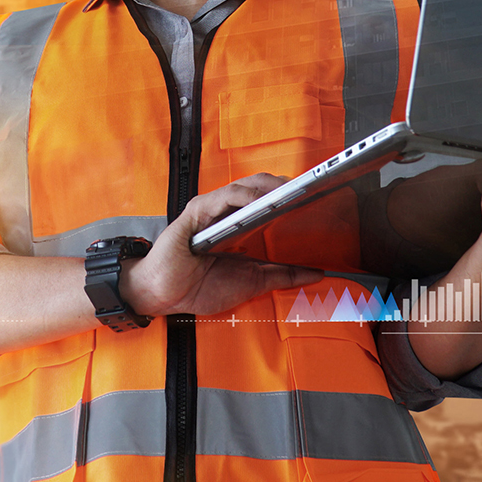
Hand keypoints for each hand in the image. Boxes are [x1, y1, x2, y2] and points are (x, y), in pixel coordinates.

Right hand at [123, 172, 324, 317]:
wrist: (163, 295)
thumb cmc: (197, 287)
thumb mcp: (252, 282)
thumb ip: (283, 276)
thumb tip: (316, 272)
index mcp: (239, 227)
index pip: (269, 204)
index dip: (292, 198)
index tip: (318, 200)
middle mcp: (225, 214)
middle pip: (259, 188)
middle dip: (285, 186)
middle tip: (311, 191)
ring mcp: (210, 210)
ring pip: (244, 187)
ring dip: (269, 187)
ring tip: (291, 191)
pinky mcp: (196, 211)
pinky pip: (222, 197)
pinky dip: (243, 195)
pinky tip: (259, 199)